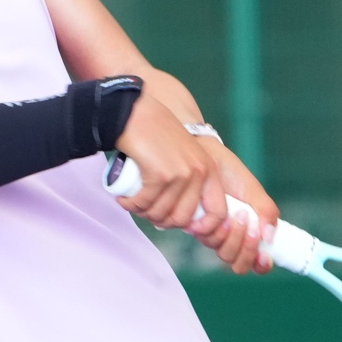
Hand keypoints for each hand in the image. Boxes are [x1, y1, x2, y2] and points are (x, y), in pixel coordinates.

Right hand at [111, 100, 276, 275]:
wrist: (136, 113)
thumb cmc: (155, 136)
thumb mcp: (184, 157)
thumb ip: (190, 182)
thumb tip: (182, 220)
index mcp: (209, 171)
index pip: (218, 213)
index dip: (202, 228)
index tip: (179, 226)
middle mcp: (199, 173)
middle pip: (182, 219)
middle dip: (160, 221)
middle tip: (145, 210)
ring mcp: (181, 174)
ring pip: (161, 213)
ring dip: (141, 212)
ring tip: (132, 202)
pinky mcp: (161, 175)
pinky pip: (145, 203)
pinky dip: (130, 205)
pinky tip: (123, 200)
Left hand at [202, 143, 277, 275]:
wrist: (206, 157)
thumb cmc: (231, 173)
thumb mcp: (254, 191)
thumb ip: (266, 212)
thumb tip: (269, 236)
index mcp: (251, 233)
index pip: (257, 263)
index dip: (261, 265)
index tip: (265, 257)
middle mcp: (232, 238)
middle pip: (239, 264)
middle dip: (248, 249)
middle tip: (251, 226)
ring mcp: (215, 235)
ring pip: (224, 255)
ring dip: (234, 238)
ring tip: (239, 214)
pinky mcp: (199, 228)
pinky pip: (209, 241)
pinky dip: (219, 231)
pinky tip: (223, 214)